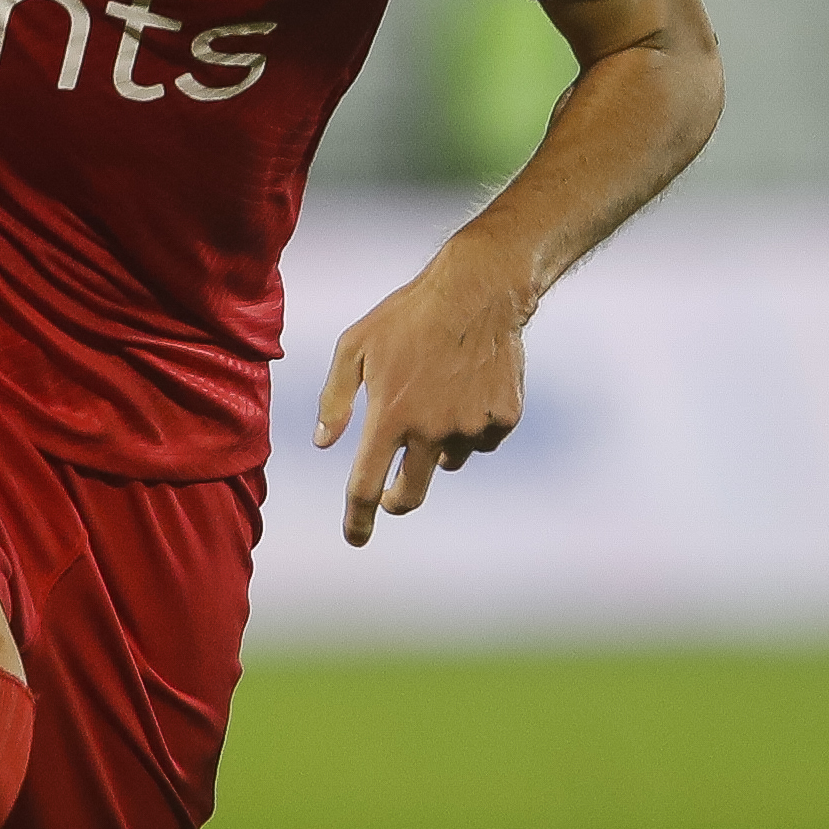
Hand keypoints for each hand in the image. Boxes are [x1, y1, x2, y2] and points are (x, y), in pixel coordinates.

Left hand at [312, 234, 531, 547]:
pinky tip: (469, 388)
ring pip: (448, 461)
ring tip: (438, 395)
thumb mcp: (356, 346)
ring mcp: (471, 427)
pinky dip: (472, 426)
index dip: (358, 519)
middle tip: (394, 491)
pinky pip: (481, 441)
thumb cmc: (408, 315)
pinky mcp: (503, 419)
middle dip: (397, 500)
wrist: (480, 290)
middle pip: (411, 494)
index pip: (366, 486)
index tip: (355, 538)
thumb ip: (335, 398)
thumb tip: (325, 444)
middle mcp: (431, 430)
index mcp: (390, 416)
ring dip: (437, 446)